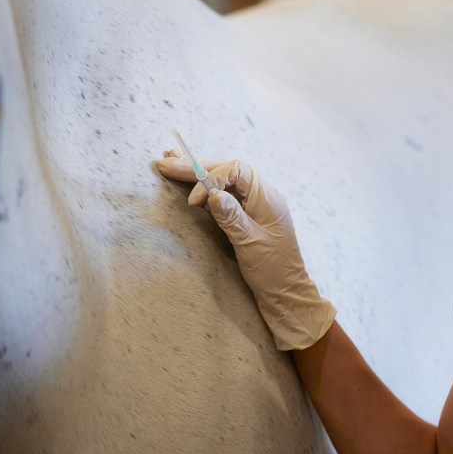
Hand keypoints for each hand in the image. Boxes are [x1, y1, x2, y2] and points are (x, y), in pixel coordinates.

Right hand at [157, 152, 335, 349]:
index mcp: (267, 197)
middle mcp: (261, 195)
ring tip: (171, 164)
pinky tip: (188, 182)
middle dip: (195, 167)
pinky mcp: (245, 215)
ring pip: (223, 180)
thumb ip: (231, 217)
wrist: (285, 291)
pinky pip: (224, 194)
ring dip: (197, 174)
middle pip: (226, 170)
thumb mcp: (250, 244)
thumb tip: (212, 193)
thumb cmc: (273, 269)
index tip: (194, 201)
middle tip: (166, 162)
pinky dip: (204, 188)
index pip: (236, 169)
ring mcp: (253, 204)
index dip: (211, 178)